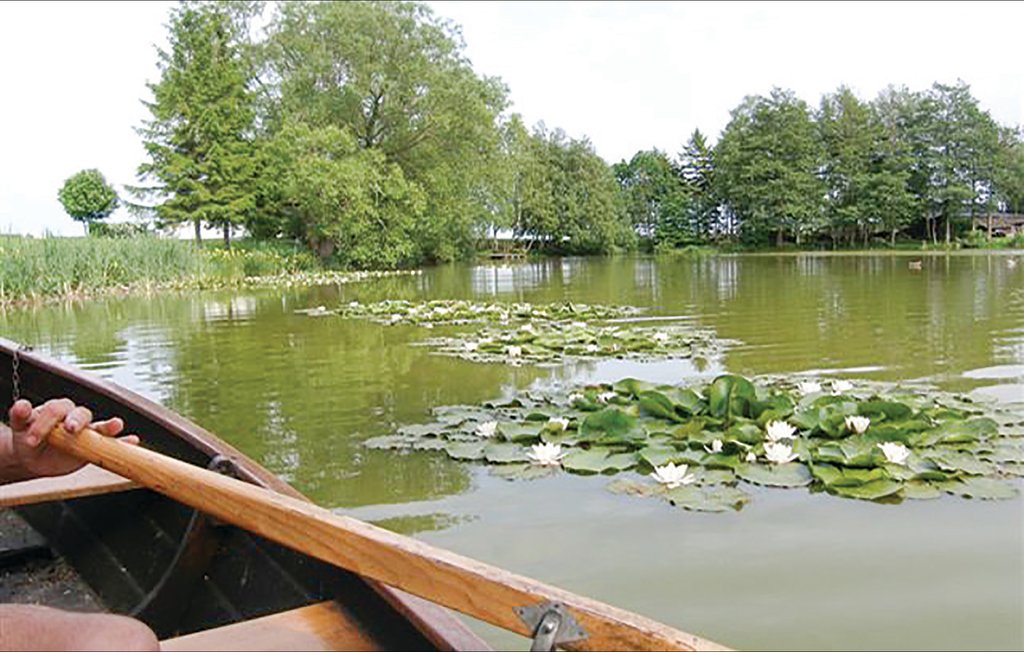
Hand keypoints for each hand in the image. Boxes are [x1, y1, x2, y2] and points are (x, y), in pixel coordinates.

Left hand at [6, 398, 137, 479]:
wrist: (34, 459)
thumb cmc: (28, 440)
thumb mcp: (20, 429)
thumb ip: (20, 416)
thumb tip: (21, 405)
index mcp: (57, 409)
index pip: (55, 409)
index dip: (44, 423)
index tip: (31, 440)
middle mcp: (74, 417)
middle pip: (82, 413)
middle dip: (78, 420)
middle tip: (70, 429)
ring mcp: (87, 432)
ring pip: (100, 425)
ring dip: (109, 425)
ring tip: (116, 425)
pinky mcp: (96, 446)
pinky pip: (113, 443)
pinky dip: (124, 441)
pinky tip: (133, 441)